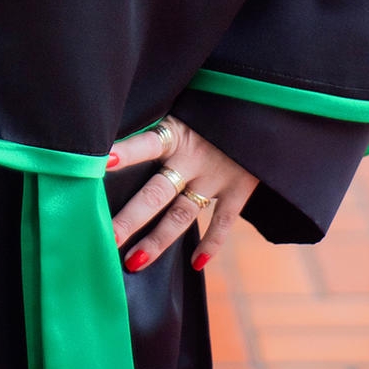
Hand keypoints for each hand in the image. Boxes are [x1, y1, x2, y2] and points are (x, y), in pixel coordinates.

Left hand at [106, 116, 256, 273]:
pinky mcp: (239, 188)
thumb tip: (121, 141)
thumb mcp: (187, 106)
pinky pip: (223, 222)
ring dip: (158, 240)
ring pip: (182, 215)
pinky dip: (211, 244)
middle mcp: (194, 158)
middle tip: (106, 238)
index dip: (127, 153)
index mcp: (177, 133)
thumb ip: (162, 125)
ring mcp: (217, 176)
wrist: (264, 105)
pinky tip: (195, 264)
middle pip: (156, 193)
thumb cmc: (215, 104)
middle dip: (131, 218)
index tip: (103, 163)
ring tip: (134, 262)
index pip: (146, 144)